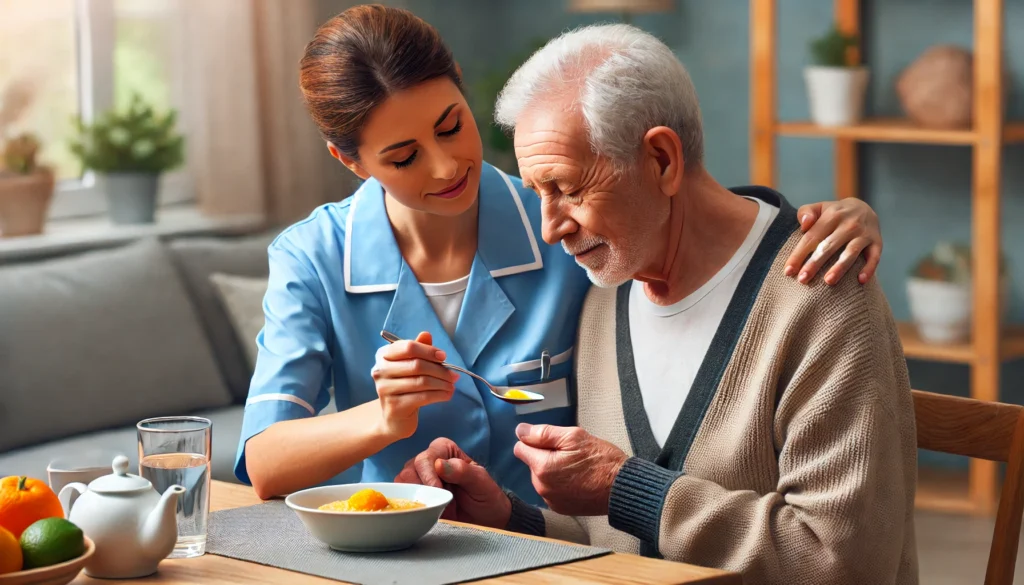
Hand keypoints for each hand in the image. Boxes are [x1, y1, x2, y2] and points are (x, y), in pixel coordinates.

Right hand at [372, 332, 457, 440]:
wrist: (394, 417)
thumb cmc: (405, 386)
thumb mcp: (411, 365)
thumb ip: (418, 349)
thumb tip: (426, 334)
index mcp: (383, 355)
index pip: (408, 347)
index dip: (428, 351)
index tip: (444, 357)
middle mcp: (380, 370)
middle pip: (417, 365)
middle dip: (440, 370)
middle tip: (454, 375)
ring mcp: (384, 389)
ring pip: (422, 382)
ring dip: (442, 383)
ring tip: (452, 385)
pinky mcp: (394, 406)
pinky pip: (422, 397)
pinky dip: (439, 395)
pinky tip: (447, 395)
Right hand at [394, 438, 510, 527]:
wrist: (486, 519)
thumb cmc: (486, 496)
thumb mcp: (481, 482)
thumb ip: (463, 471)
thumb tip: (439, 464)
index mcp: (444, 450)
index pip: (426, 458)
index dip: (429, 476)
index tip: (439, 491)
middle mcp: (428, 460)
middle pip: (409, 470)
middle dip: (422, 489)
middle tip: (438, 502)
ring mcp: (418, 478)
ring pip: (401, 484)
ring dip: (414, 498)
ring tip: (433, 506)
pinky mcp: (413, 495)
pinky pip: (400, 498)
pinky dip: (408, 505)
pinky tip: (423, 511)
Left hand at [513, 424, 627, 515]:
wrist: (622, 488)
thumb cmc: (601, 461)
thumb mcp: (574, 437)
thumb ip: (543, 433)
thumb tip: (520, 431)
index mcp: (542, 468)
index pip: (520, 448)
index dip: (535, 441)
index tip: (553, 442)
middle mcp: (542, 487)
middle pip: (532, 463)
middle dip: (546, 456)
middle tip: (571, 454)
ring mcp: (551, 500)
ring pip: (542, 477)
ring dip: (553, 471)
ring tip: (577, 468)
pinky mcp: (561, 508)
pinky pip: (552, 490)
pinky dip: (560, 485)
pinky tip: (578, 480)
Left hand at [786, 198, 881, 285]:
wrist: (864, 208)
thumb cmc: (834, 214)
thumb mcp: (819, 208)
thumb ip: (806, 213)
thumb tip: (804, 224)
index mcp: (832, 216)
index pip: (812, 237)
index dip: (799, 254)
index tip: (788, 271)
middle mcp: (849, 224)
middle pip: (829, 246)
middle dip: (815, 263)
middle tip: (802, 280)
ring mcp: (864, 234)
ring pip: (851, 252)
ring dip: (840, 267)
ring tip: (828, 281)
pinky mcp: (877, 243)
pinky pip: (874, 257)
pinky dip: (869, 268)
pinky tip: (860, 281)